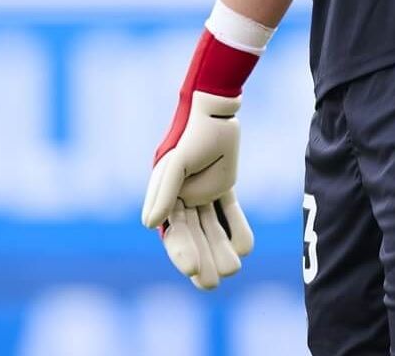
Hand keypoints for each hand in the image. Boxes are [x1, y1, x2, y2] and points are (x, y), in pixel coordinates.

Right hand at [141, 90, 254, 289]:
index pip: (173, 231)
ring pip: (212, 227)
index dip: (181, 251)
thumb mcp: (176, 162)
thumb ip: (163, 192)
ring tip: (233, 269)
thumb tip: (149, 225)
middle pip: (193, 235)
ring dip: (220, 247)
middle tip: (212, 284)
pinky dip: (237, 227)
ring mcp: (202, 192)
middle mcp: (181, 197)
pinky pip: (229, 212)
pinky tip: (246, 247)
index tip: (191, 270)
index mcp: (165, 195)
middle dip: (202, 258)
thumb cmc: (190, 135)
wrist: (214, 111)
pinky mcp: (222, 185)